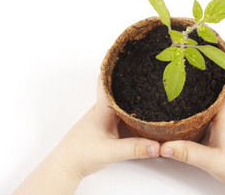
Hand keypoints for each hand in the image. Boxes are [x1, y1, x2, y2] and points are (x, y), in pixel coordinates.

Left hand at [13, 76, 159, 194]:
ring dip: (133, 97)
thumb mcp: (111, 152)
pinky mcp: (106, 128)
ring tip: (151, 90)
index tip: (130, 57)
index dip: (118, 67)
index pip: (108, 80)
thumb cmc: (81, 155)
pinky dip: (132, 112)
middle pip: (118, 89)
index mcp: (103, 109)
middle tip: (149, 72)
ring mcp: (104, 118)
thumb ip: (135, 149)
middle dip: (132, 81)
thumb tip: (158, 146)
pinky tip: (142, 115)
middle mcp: (103, 110)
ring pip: (121, 103)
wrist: (66, 167)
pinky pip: (122, 115)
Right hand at [160, 77, 224, 194]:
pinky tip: (197, 113)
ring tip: (190, 89)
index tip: (212, 58)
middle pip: (223, 90)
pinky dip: (210, 108)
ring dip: (209, 95)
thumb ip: (186, 152)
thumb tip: (164, 146)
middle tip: (193, 71)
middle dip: (209, 81)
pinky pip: (220, 113)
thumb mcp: (210, 161)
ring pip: (221, 102)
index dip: (224, 70)